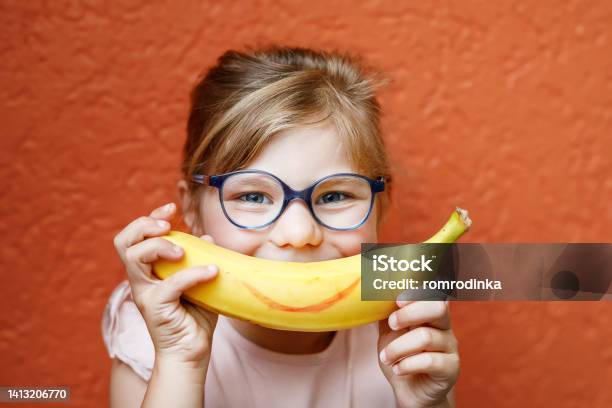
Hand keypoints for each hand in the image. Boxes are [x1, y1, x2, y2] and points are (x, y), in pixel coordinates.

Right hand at [113, 202, 218, 367]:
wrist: (191, 353)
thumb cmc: (194, 319)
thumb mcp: (200, 283)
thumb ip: (202, 260)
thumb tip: (208, 238)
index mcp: (148, 271)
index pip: (135, 237)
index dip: (148, 218)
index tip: (170, 208)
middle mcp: (141, 279)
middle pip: (124, 241)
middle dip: (144, 225)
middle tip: (167, 226)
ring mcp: (145, 293)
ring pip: (135, 257)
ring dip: (160, 246)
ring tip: (184, 251)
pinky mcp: (156, 308)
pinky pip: (170, 284)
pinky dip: (193, 274)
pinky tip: (212, 272)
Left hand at [377, 298, 459, 407]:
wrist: (410, 390)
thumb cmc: (401, 356)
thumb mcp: (389, 332)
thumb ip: (386, 313)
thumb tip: (373, 295)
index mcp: (430, 313)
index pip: (431, 294)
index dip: (417, 292)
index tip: (397, 300)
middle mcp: (444, 326)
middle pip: (438, 308)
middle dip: (409, 314)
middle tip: (392, 324)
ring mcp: (450, 347)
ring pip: (426, 337)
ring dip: (398, 347)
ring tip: (385, 357)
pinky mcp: (451, 368)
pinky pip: (429, 361)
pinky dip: (407, 365)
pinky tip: (398, 369)